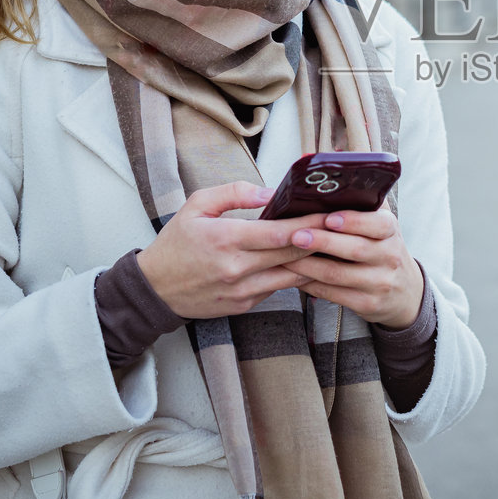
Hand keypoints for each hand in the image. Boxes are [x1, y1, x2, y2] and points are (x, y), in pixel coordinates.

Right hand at [136, 181, 328, 319]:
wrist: (154, 289)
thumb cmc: (176, 243)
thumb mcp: (196, 205)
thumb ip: (234, 193)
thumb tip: (269, 193)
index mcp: (225, 239)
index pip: (279, 232)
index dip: (309, 224)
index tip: (331, 214)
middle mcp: (236, 268)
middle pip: (291, 254)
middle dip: (320, 240)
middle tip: (343, 227)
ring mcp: (241, 291)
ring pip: (290, 276)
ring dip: (312, 262)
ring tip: (334, 247)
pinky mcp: (243, 305)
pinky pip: (276, 289)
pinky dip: (292, 276)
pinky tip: (307, 264)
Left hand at [283, 209, 423, 327]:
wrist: (404, 292)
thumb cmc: (382, 248)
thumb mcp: (382, 224)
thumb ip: (364, 198)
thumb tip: (339, 160)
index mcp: (391, 231)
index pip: (379, 223)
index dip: (353, 220)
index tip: (329, 218)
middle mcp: (389, 256)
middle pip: (355, 249)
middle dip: (323, 241)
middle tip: (296, 235)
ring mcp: (380, 282)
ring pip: (338, 274)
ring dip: (309, 266)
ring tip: (286, 257)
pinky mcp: (368, 303)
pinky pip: (334, 294)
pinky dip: (311, 285)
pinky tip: (295, 276)